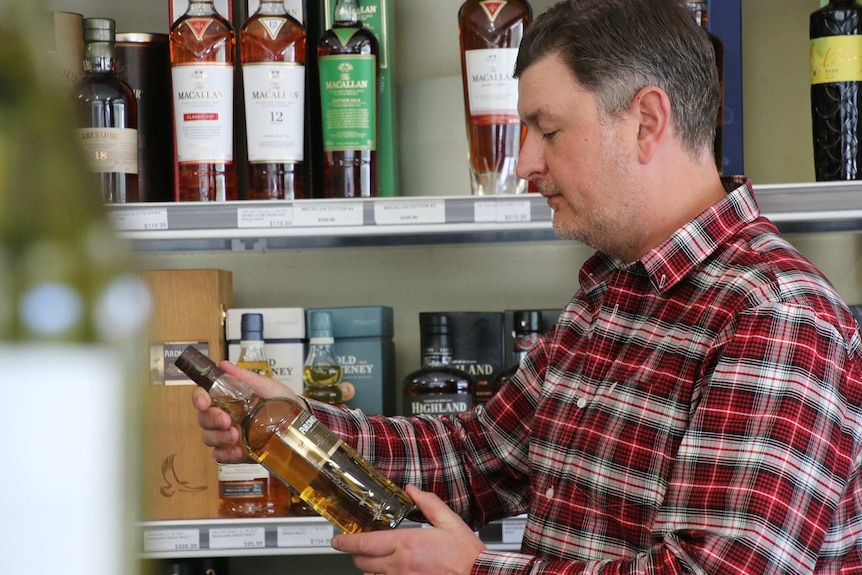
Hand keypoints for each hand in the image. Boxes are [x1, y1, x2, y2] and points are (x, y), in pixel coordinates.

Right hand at [191, 360, 297, 462]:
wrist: (296, 421)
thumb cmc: (280, 400)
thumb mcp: (265, 385)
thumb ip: (244, 377)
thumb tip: (224, 365)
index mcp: (226, 398)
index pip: (202, 396)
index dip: (198, 398)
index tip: (204, 402)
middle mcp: (223, 416)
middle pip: (203, 419)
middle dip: (212, 420)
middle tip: (227, 421)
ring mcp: (227, 435)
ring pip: (208, 438)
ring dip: (219, 438)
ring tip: (236, 436)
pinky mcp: (235, 452)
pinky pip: (220, 456)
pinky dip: (226, 454)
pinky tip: (238, 451)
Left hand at [330, 485, 485, 574]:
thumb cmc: (467, 556)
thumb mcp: (450, 522)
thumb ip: (428, 503)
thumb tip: (412, 491)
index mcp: (407, 543)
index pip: (365, 543)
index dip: (345, 542)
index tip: (338, 540)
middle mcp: (399, 565)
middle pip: (362, 561)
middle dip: (357, 554)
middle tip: (359, 548)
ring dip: (371, 568)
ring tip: (379, 561)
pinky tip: (392, 573)